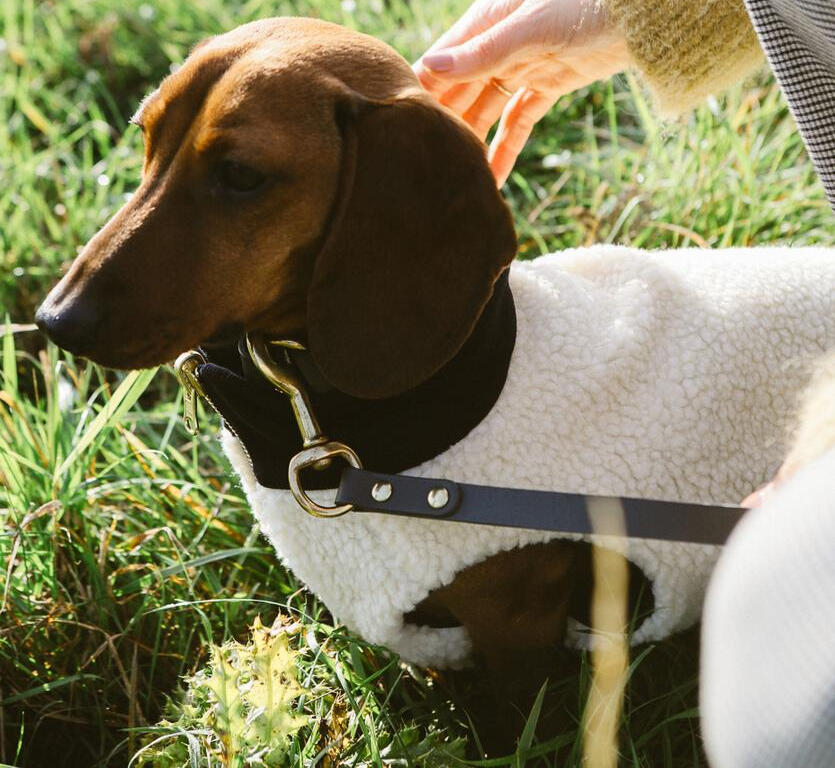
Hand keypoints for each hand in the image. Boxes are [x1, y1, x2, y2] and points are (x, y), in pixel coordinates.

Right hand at [414, 0, 630, 185]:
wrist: (644, 14)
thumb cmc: (588, 2)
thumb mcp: (532, 29)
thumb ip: (483, 53)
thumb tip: (430, 67)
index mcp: (485, 22)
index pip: (440, 64)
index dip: (420, 95)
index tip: (399, 131)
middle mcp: (497, 45)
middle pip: (459, 92)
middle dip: (442, 125)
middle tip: (421, 166)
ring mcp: (522, 66)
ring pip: (486, 111)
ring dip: (471, 142)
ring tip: (452, 178)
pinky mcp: (548, 84)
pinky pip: (519, 122)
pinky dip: (506, 148)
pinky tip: (492, 178)